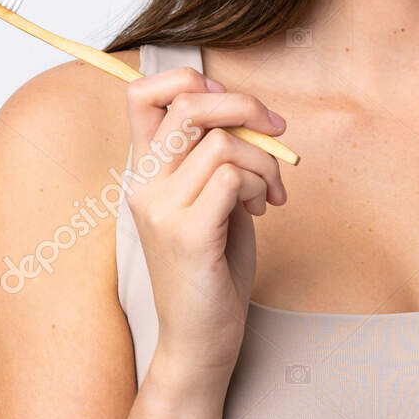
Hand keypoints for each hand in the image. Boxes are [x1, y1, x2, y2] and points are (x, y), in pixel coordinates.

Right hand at [121, 66, 287, 376]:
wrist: (200, 339)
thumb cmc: (214, 267)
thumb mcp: (213, 197)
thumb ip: (217, 153)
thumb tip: (244, 108)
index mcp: (144, 170)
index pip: (141, 94)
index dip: (189, 79)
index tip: (231, 106)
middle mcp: (144, 184)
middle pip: (189, 104)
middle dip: (246, 107)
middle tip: (277, 131)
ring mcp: (160, 210)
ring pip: (222, 143)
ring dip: (264, 161)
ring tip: (269, 193)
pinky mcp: (187, 235)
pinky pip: (231, 176)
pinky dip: (259, 185)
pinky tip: (262, 210)